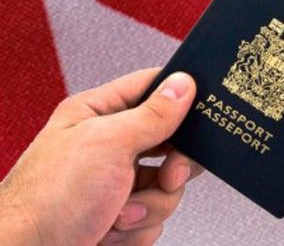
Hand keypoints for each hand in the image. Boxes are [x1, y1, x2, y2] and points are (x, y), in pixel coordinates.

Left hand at [0, 68, 202, 245]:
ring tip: (119, 214)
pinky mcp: (120, 213)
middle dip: (170, 168)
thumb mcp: (109, 145)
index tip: (203, 109)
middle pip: (171, 142)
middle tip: (166, 176)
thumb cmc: (48, 199)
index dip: (180, 95)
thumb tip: (183, 85)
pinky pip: (156, 214)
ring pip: (168, 185)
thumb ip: (152, 115)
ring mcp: (116, 181)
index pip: (151, 88)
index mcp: (99, 113)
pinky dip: (139, 227)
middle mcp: (109, 145)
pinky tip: (112, 230)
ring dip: (150, 206)